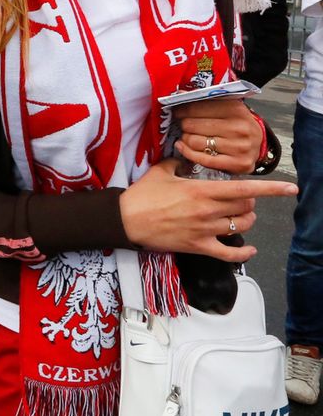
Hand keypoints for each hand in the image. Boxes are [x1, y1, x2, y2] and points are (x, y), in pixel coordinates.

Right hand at [119, 158, 295, 261]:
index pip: (244, 188)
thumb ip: (179, 163)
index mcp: (202, 190)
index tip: (290, 188)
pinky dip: (244, 254)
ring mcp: (205, 230)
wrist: (125, 220)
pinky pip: (230, 255)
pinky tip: (249, 249)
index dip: (271, 188)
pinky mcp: (198, 246)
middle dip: (248, 202)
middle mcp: (208, 210)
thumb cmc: (142, 194)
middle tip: (239, 199)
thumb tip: (188, 160)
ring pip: (241, 227)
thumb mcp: (161, 171)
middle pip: (246, 207)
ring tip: (238, 217)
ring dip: (245, 221)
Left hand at [171, 98, 262, 173]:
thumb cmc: (237, 125)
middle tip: (184, 125)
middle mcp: (239, 128)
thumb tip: (180, 93)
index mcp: (236, 109)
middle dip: (184, 125)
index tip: (177, 112)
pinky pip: (202, 159)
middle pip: (192, 125)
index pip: (197, 107)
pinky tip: (183, 147)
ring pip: (194, 142)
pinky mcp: (238, 164)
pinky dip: (187, 152)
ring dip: (185, 139)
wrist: (258, 145)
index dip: (182, 110)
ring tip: (187, 136)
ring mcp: (239, 147)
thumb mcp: (227, 109)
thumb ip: (206, 101)